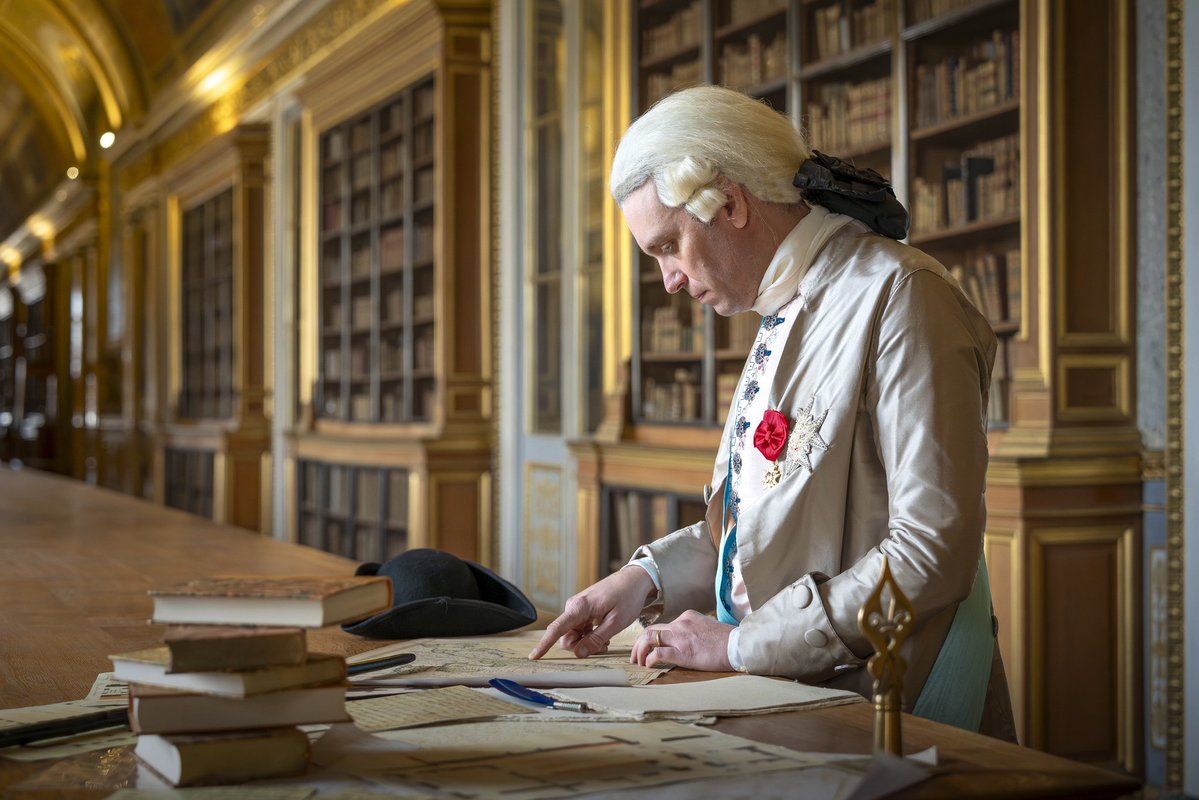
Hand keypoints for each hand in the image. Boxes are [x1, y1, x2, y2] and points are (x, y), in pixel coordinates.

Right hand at [528, 567, 655, 659]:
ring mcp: (577, 609)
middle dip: (582, 647)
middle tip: (604, 646)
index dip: (544, 644)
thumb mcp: (616, 622)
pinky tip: (603, 634)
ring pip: (574, 636)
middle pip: (567, 638)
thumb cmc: (627, 597)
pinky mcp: (582, 611)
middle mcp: (574, 607)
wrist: (634, 579)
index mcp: (580, 607)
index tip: (534, 656)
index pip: (556, 628)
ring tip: (606, 639)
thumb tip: (579, 653)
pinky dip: (589, 636)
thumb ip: (596, 639)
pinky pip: (579, 630)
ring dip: (587, 642)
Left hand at [631, 610, 734, 671]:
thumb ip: (694, 630)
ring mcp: (680, 637)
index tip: (649, 647)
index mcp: (687, 617)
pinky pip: (658, 654)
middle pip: (650, 630)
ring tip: (638, 662)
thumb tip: (687, 641)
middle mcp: (680, 623)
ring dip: (640, 651)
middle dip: (639, 643)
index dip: (652, 637)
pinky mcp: (682, 652)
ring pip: (649, 639)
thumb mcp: (707, 627)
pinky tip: (649, 666)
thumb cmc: (727, 640)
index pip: (663, 625)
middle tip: (636, 656)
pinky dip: (649, 660)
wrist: (738, 646)